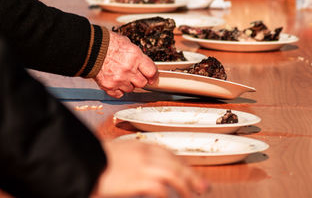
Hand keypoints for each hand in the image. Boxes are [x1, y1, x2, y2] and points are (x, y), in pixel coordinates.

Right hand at [92, 140, 208, 197]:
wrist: (82, 158)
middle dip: (191, 175)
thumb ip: (133, 157)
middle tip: (202, 186)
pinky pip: (161, 189)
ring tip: (194, 195)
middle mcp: (146, 153)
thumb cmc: (95, 157)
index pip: (169, 154)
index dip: (182, 165)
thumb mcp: (118, 152)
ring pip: (175, 175)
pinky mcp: (139, 179)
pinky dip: (169, 195)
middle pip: (176, 163)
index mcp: (141, 146)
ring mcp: (144, 165)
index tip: (188, 172)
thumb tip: (142, 167)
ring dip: (187, 186)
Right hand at [94, 32, 157, 97]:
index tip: (152, 78)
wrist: (90, 48)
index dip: (153, 76)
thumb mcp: (127, 44)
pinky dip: (118, 90)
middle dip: (140, 79)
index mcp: (135, 57)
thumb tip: (144, 64)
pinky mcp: (109, 86)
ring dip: (128, 84)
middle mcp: (128, 69)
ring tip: (122, 75)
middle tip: (135, 75)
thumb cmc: (107, 44)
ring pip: (131, 89)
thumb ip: (137, 56)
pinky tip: (116, 81)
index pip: (152, 72)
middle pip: (142, 83)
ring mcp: (119, 79)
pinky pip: (119, 94)